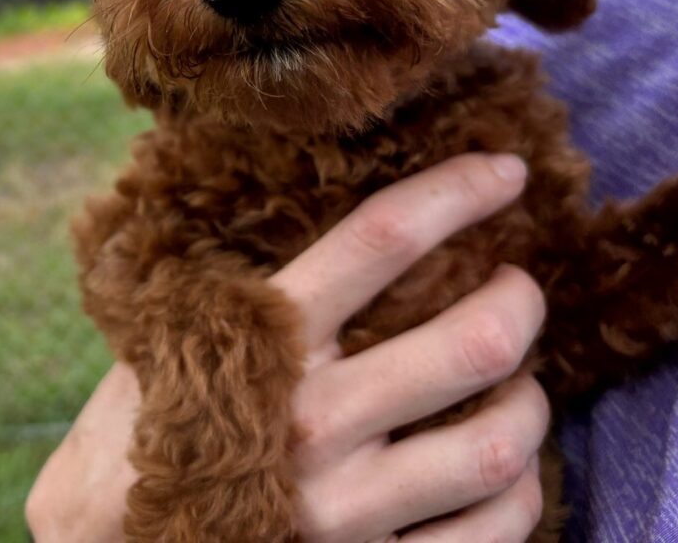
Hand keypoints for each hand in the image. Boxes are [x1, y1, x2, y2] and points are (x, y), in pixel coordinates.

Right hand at [26, 154, 547, 542]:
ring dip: (530, 402)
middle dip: (519, 301)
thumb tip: (349, 231)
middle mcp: (312, 420)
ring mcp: (344, 509)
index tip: (505, 171)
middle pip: (469, 344)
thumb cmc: (147, 422)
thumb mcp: (182, 332)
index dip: (456, 193)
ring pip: (495, 446)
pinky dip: (518, 492)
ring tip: (521, 381)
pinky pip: (488, 534)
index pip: (381, 240)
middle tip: (519, 286)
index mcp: (265, 340)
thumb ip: (262, 288)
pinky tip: (506, 467)